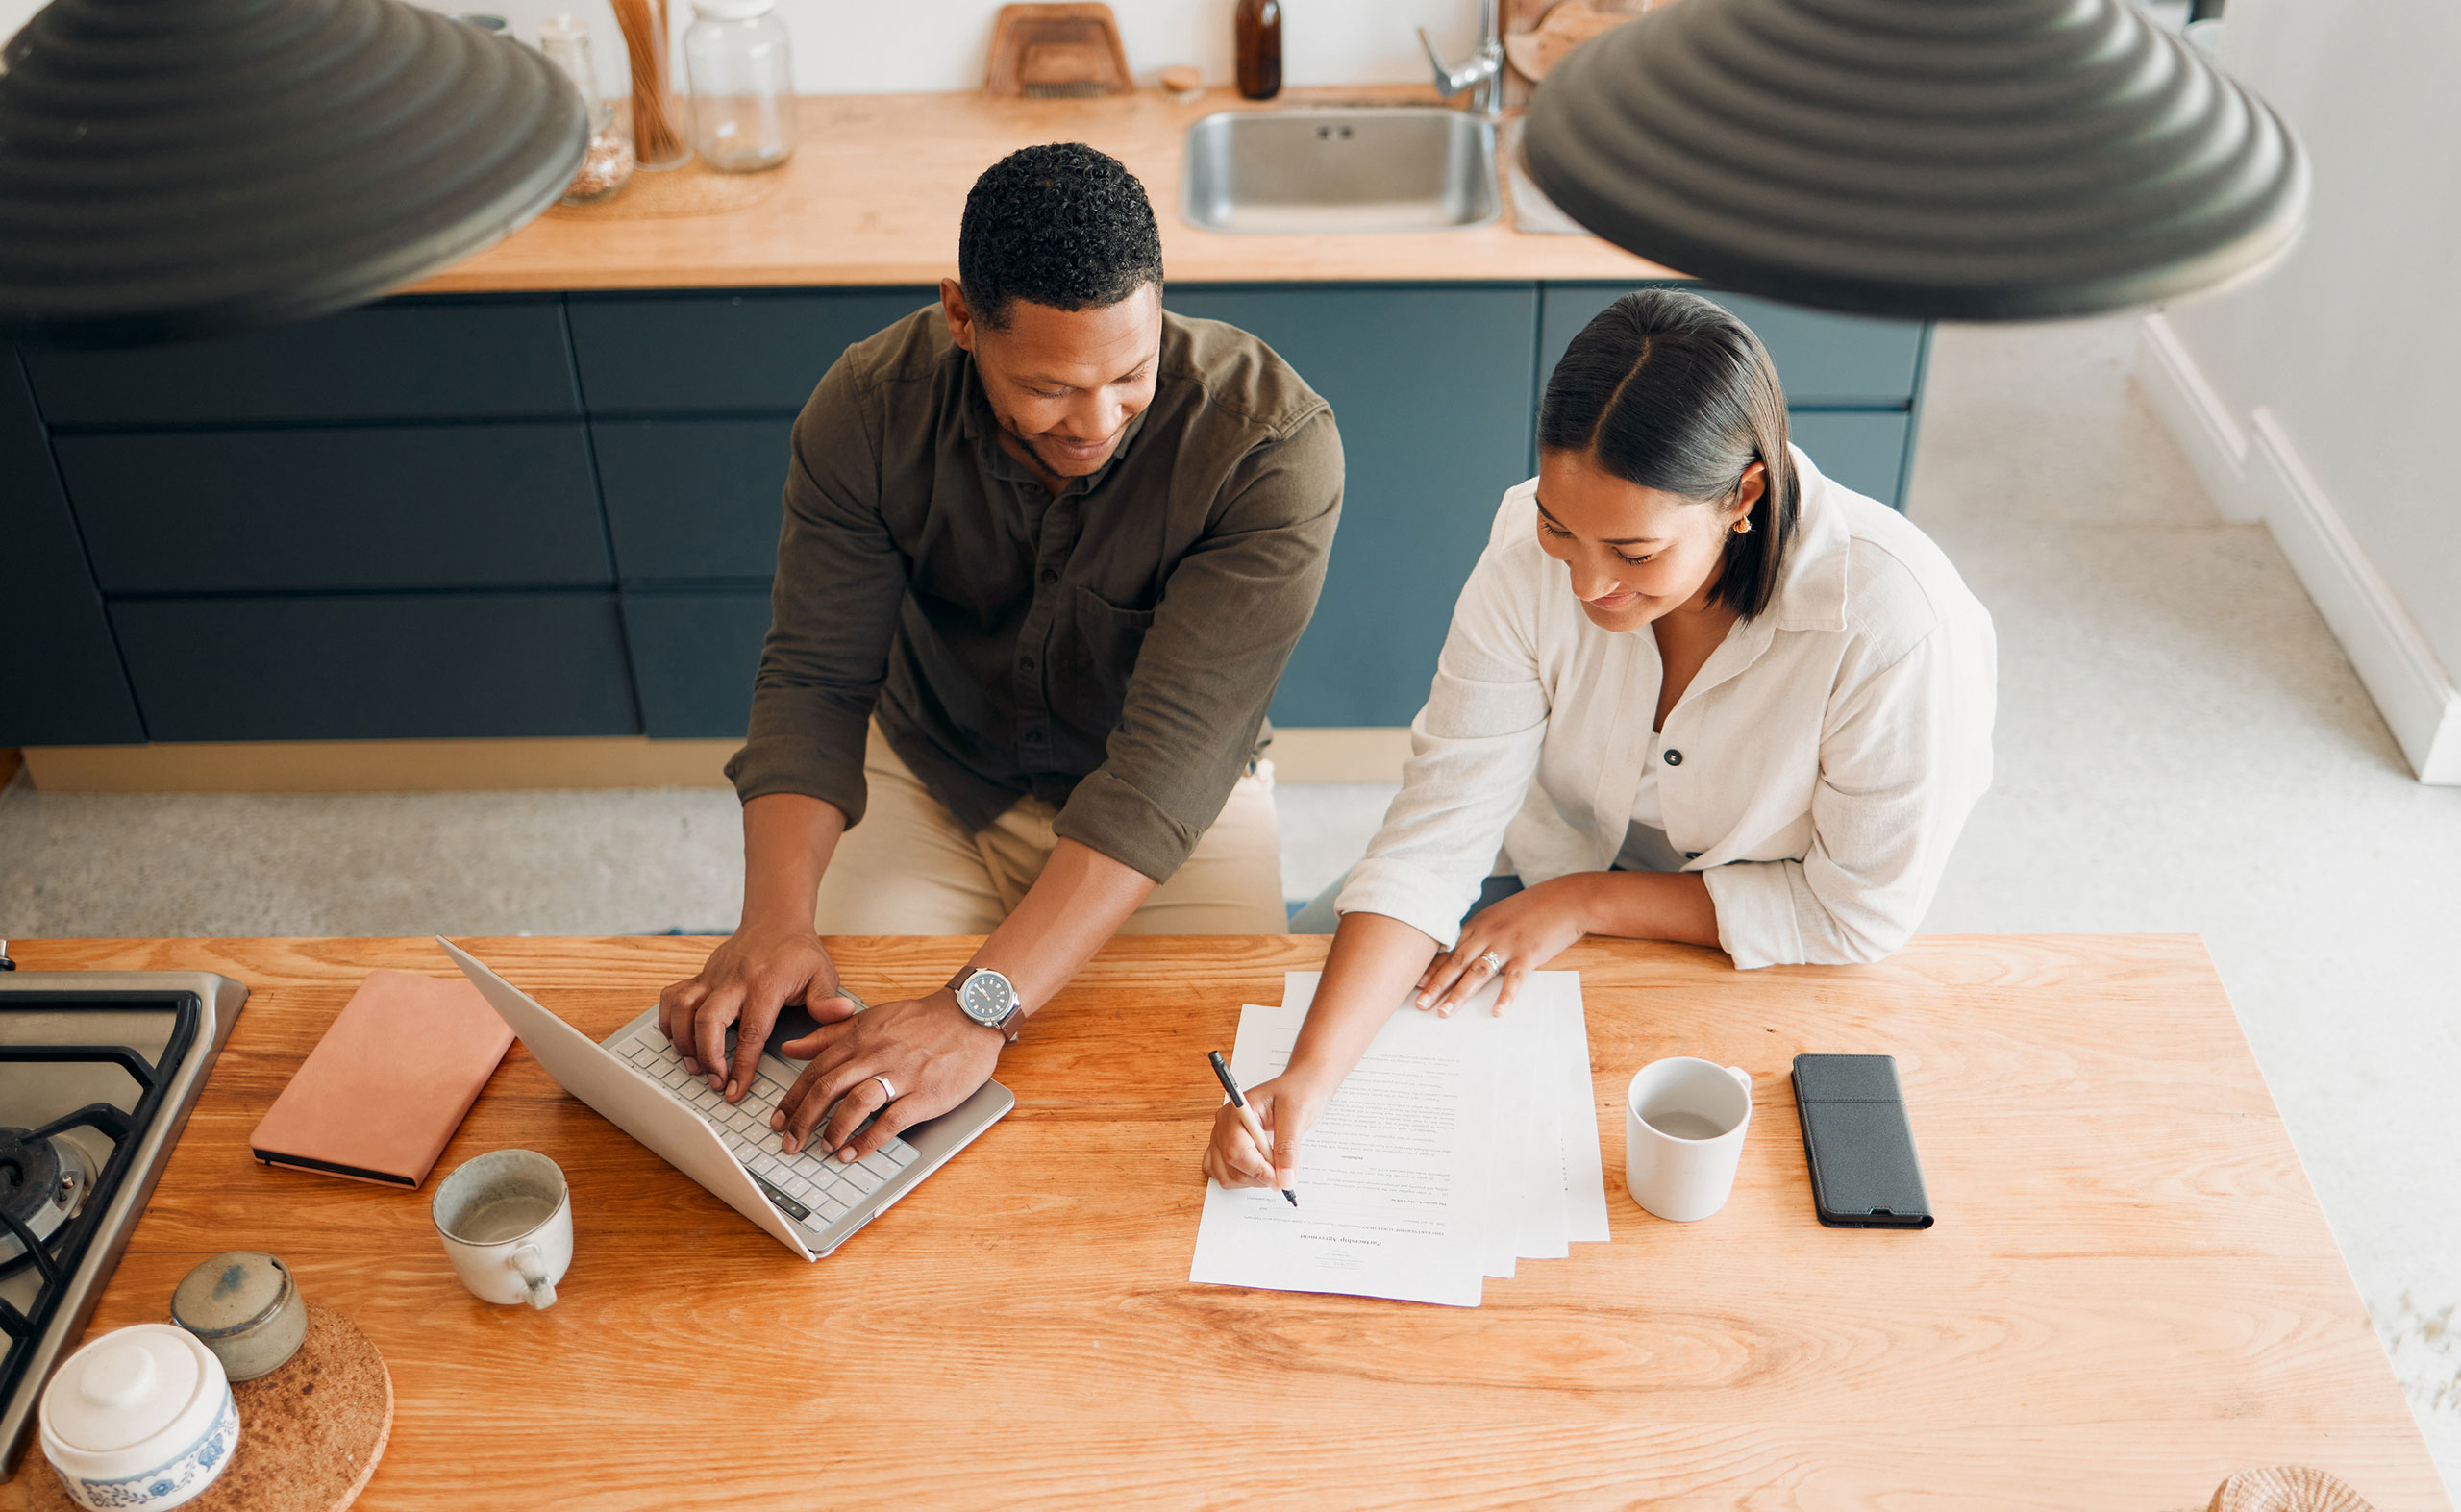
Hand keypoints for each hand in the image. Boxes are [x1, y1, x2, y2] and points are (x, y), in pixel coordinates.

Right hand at [657, 921, 859, 1103]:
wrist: (775, 920)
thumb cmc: (798, 952)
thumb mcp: (823, 973)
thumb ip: (828, 999)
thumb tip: (842, 1013)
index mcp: (765, 984)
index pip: (751, 1031)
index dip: (742, 1065)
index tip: (736, 1090)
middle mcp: (733, 980)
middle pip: (707, 1020)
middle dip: (707, 1056)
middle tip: (714, 1082)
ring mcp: (712, 977)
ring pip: (682, 1008)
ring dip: (682, 1041)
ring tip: (695, 1067)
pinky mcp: (700, 976)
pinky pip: (671, 996)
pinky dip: (667, 1020)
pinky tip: (678, 1041)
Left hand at [770, 989, 1002, 1160]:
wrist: (970, 1016)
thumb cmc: (921, 1020)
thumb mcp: (870, 1018)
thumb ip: (829, 1034)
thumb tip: (790, 1047)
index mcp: (860, 1038)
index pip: (816, 1070)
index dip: (792, 1097)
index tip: (778, 1120)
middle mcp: (876, 1055)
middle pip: (828, 1088)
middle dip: (803, 1119)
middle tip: (789, 1143)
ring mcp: (902, 1075)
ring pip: (856, 1103)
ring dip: (835, 1129)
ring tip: (825, 1148)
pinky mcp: (926, 1094)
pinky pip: (891, 1121)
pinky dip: (869, 1140)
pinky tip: (854, 1153)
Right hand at [1200, 1075, 1325, 1192]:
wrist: (1302, 1086)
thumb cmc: (1299, 1092)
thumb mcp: (1298, 1116)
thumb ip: (1288, 1149)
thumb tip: (1284, 1180)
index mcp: (1238, 1110)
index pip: (1236, 1151)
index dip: (1258, 1170)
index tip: (1279, 1178)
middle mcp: (1225, 1123)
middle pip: (1229, 1165)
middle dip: (1258, 1176)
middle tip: (1283, 1170)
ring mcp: (1224, 1135)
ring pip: (1225, 1174)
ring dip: (1251, 1179)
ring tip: (1273, 1166)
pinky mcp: (1228, 1145)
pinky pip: (1224, 1172)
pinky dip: (1243, 1178)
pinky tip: (1261, 1170)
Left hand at [1415, 874, 1598, 1016]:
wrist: (1565, 900)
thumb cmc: (1531, 909)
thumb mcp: (1499, 915)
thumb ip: (1480, 933)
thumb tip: (1460, 950)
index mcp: (1479, 926)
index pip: (1448, 950)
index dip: (1430, 968)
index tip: (1413, 983)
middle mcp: (1488, 935)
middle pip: (1456, 963)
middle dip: (1435, 985)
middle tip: (1419, 1004)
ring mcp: (1508, 945)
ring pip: (1478, 973)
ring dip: (1459, 994)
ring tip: (1444, 1012)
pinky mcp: (1529, 955)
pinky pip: (1514, 979)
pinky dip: (1505, 997)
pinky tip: (1497, 1012)